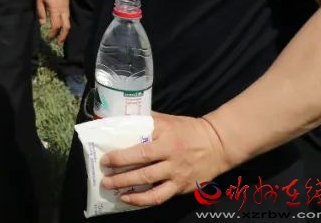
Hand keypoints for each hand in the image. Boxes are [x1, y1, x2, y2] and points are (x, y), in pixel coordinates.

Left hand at [36, 0, 69, 44]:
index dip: (52, 34)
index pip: (56, 26)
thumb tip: (42, 23)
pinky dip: (65, 24)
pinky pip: (68, 17)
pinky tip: (61, 26)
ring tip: (61, 37)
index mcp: (55, 9)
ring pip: (68, 22)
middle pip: (66, 27)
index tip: (48, 38)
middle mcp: (63, 10)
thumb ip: (41, 11)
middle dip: (63, 36)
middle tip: (59, 43)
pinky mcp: (67, 4)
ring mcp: (66, 7)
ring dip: (65, 31)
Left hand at [101, 113, 228, 206]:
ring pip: (149, 183)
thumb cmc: (186, 130)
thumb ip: (145, 120)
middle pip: (142, 165)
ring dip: (127, 186)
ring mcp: (177, 172)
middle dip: (119, 172)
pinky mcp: (181, 187)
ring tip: (110, 188)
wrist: (218, 144)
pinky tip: (128, 199)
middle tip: (103, 175)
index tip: (105, 157)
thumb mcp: (166, 120)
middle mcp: (170, 155)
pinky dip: (143, 200)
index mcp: (164, 135)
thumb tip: (118, 120)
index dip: (120, 154)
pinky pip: (160, 196)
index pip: (139, 146)